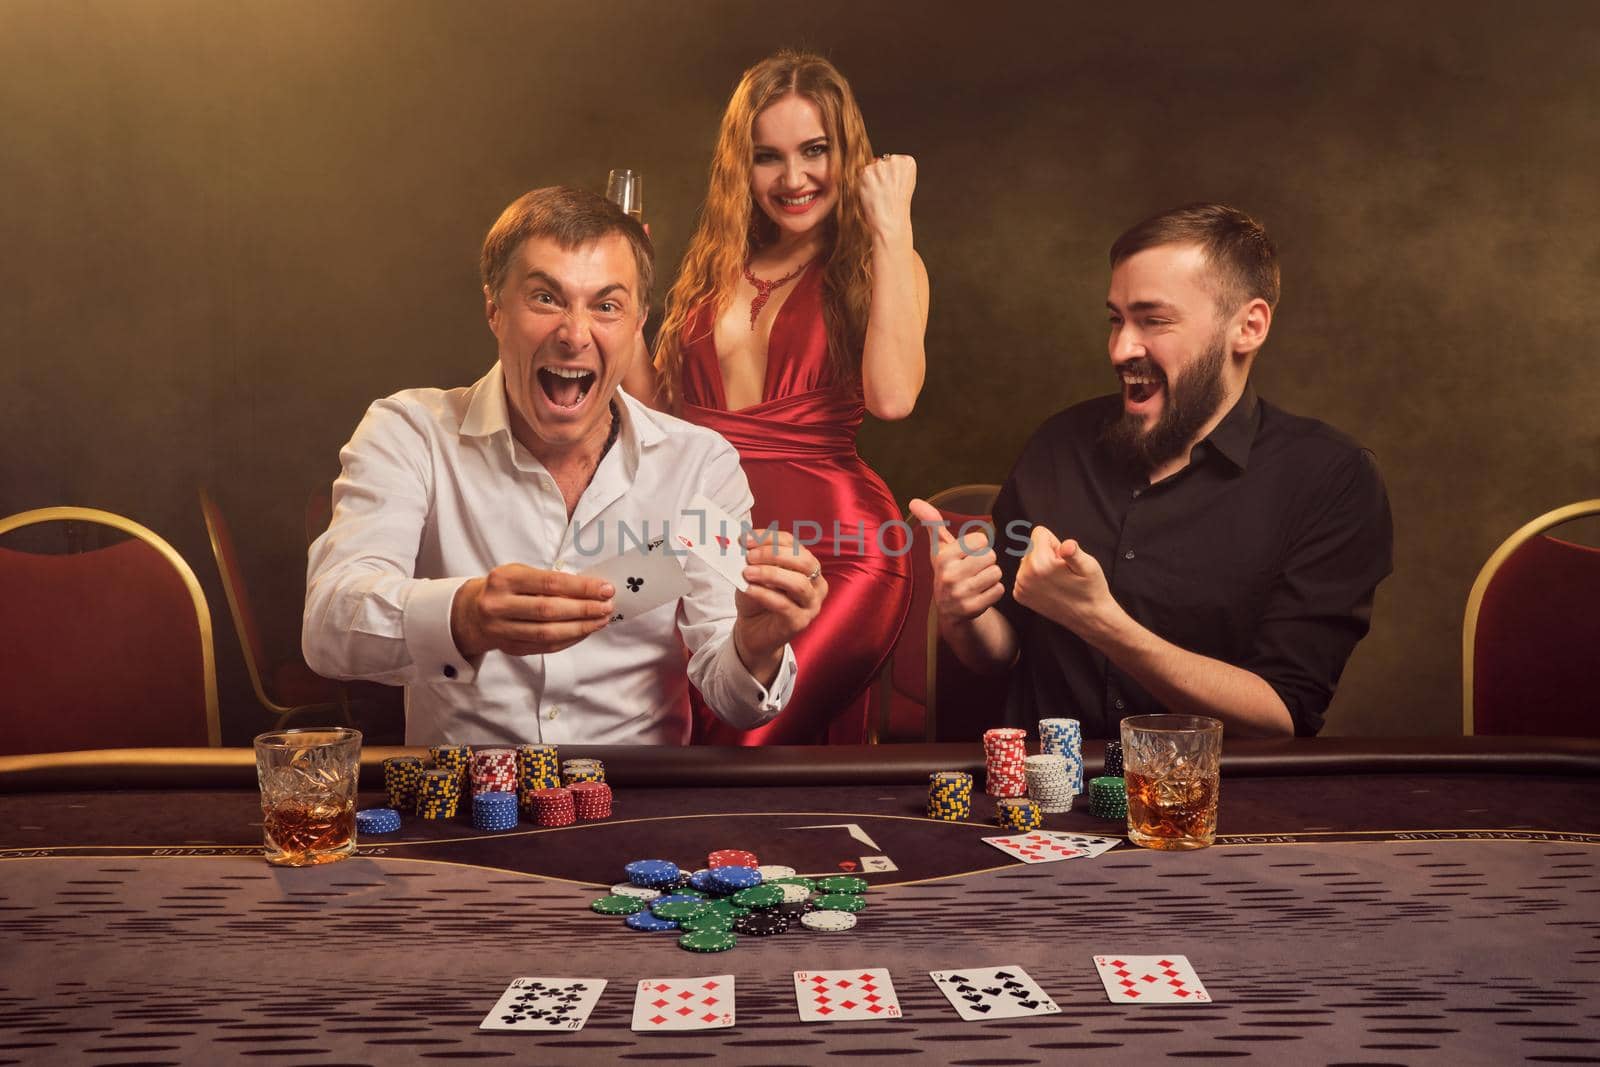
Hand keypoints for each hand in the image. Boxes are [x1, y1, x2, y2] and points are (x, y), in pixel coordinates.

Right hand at [450, 564, 613, 657]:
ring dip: (580, 628)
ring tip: (601, 620)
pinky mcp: (509, 647)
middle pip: (549, 610)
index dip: (581, 587)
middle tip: (607, 607)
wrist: (473, 612)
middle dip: (584, 609)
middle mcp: (499, 604)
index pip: (550, 583)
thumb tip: (592, 590)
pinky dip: (569, 640)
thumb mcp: (521, 574)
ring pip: (547, 633)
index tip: (605, 589)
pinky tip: (584, 632)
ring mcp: (501, 629)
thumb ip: (550, 581)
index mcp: (504, 579)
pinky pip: (544, 647)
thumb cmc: (506, 588)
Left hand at [732, 530, 826, 672]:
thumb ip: (753, 561)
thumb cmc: (757, 598)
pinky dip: (765, 594)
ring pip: (798, 583)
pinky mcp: (800, 622)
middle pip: (803, 561)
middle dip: (774, 554)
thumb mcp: (754, 574)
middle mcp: (816, 583)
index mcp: (806, 564)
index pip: (792, 543)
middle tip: (749, 556)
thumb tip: (743, 546)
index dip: (769, 538)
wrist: (753, 631)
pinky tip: (749, 589)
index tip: (745, 539)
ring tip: (747, 573)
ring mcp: (811, 604)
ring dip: (771, 574)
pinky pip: (785, 605)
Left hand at [859, 153, 915, 240]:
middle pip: (882, 162)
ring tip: (879, 194)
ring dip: (871, 179)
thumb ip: (896, 169)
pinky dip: (863, 184)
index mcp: (908, 162)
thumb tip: (877, 160)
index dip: (892, 175)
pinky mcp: (867, 172)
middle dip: (881, 175)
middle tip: (886, 192)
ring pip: (871, 168)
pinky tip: (871, 193)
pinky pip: (861, 174)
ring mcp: (880, 166)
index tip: (896, 187)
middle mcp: (895, 160)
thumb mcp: (905, 184)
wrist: (890, 221)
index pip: (895, 160)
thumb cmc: (898, 206)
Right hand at [908, 498, 1002, 622]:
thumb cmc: (947, 570)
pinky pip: (999, 590)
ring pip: (996, 573)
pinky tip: (980, 594)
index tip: (966, 557)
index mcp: (943, 557)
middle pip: (991, 556)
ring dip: (990, 578)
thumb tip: (914, 501)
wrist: (948, 610)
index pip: (981, 540)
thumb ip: (932, 523)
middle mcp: (949, 575)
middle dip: (985, 563)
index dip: (977, 547)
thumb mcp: (939, 548)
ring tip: (976, 582)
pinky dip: (993, 592)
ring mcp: (961, 594)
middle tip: (972, 571)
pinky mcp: (973, 609)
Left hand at [1012, 526, 1120, 639]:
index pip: (1039, 533)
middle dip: (1047, 554)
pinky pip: (1025, 574)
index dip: (1056, 543)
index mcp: (1040, 564)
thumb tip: (1068, 545)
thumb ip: (1074, 552)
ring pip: (1028, 560)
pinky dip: (1036, 578)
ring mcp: (1020, 587)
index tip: (1064, 558)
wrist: (1088, 617)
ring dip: (1041, 566)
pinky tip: (1050, 588)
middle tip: (1063, 571)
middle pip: (1032, 546)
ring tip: (1058, 580)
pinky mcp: (1020, 595)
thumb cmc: (1090, 589)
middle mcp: (1025, 575)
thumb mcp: (1088, 566)